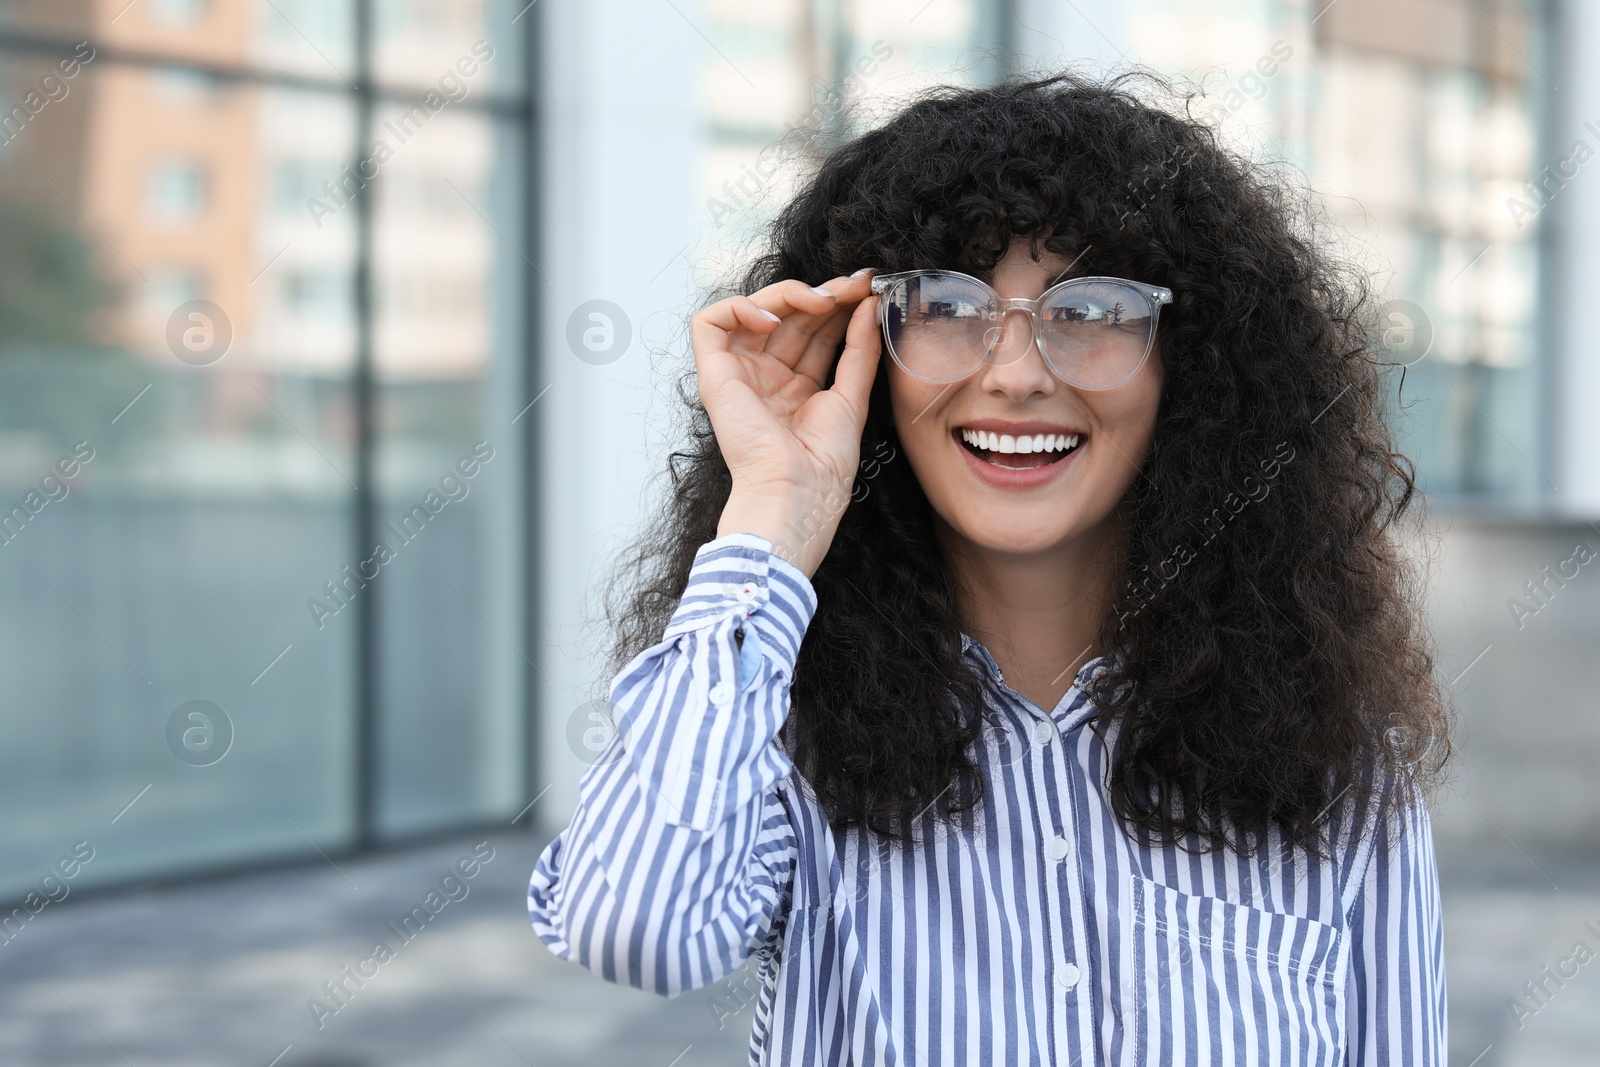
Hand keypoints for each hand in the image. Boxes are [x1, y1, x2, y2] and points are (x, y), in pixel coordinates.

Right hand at [691, 268, 879, 577]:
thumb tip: (867, 304)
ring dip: (790, 294)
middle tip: (854, 285)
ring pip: (754, 310)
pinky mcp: (713, 374)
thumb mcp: (852, 395)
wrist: (798, 490)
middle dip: (822, 294)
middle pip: (789, 317)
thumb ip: (859, 348)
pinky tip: (774, 319)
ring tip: (824, 299)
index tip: (867, 289)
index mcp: (795, 388)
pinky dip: (741, 307)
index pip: (815, 331)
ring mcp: (739, 374)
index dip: (838, 306)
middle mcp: (765, 378)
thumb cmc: (823, 462)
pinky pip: (710, 321)